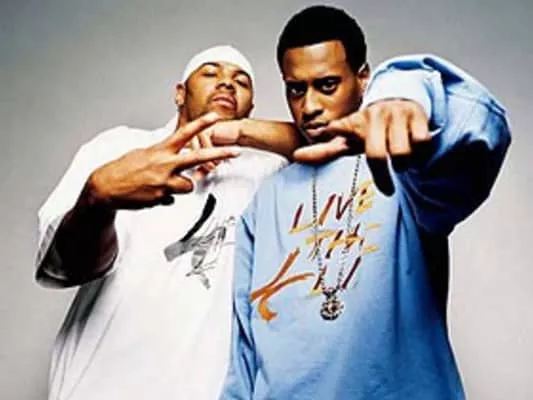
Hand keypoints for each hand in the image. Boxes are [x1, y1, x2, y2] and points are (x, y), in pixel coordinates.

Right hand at [87, 112, 240, 208]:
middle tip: (237, 151)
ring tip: (162, 184)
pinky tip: (149, 193)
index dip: (201, 123)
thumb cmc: (122, 169)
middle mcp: (165, 164)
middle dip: (220, 154)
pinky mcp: (160, 198)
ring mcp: (164, 183)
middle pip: (199, 157)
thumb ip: (162, 153)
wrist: (104, 188)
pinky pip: (171, 199)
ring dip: (181, 187)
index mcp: (160, 150)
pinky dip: (164, 197)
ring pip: (188, 186)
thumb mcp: (143, 153)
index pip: (184, 132)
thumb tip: (173, 153)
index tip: (215, 116)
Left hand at [293, 99, 430, 194]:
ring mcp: (395, 113)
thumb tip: (296, 156)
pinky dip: (420, 152)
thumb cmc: (370, 130)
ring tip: (401, 161)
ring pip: (401, 152)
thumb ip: (324, 151)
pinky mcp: (416, 114)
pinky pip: (421, 142)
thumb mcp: (348, 140)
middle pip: (376, 155)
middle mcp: (373, 116)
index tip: (322, 137)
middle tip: (386, 188)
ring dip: (403, 163)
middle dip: (382, 176)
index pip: (341, 128)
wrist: (401, 103)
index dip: (335, 131)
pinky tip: (415, 148)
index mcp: (353, 123)